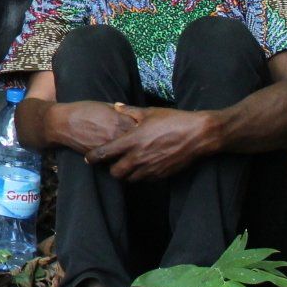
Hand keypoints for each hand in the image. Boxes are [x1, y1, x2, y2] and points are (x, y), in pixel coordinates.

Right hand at [53, 99, 140, 154]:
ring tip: (134, 151)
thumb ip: (118, 110)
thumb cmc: (83, 110)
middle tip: (144, 141)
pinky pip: (114, 157)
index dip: (144, 128)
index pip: (140, 126)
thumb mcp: (103, 105)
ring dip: (130, 151)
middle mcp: (115, 134)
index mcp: (118, 120)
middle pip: (136, 141)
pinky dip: (118, 156)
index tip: (146, 128)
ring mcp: (108, 146)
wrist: (63, 123)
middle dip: (140, 141)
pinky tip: (119, 155)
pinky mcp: (100, 154)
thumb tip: (130, 112)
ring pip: (126, 152)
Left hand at [90, 107, 219, 180]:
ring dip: (126, 175)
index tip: (88, 159)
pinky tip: (143, 167)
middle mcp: (138, 157)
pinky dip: (141, 176)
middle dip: (111, 170)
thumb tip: (115, 106)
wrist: (198, 134)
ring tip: (127, 166)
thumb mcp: (149, 112)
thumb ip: (129, 111)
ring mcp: (151, 168)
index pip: (105, 154)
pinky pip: (145, 180)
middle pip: (115, 173)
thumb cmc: (173, 120)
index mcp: (131, 141)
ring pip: (130, 180)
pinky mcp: (162, 174)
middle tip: (112, 163)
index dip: (93, 158)